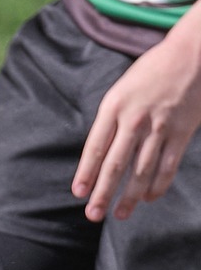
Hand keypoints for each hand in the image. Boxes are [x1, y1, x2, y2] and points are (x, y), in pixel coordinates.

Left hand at [74, 31, 200, 220]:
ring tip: (119, 214)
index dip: (86, 173)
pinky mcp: (183, 130)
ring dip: (130, 196)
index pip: (95, 147)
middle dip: (103, 193)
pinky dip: (158, 185)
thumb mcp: (120, 91)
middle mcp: (135, 119)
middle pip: (116, 164)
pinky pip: (168, 165)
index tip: (79, 193)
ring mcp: (161, 126)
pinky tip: (149, 198)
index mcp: (114, 107)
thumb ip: (110, 121)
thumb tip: (99, 155)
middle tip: (93, 215)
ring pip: (142, 170)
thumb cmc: (150, 73)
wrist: (191, 53)